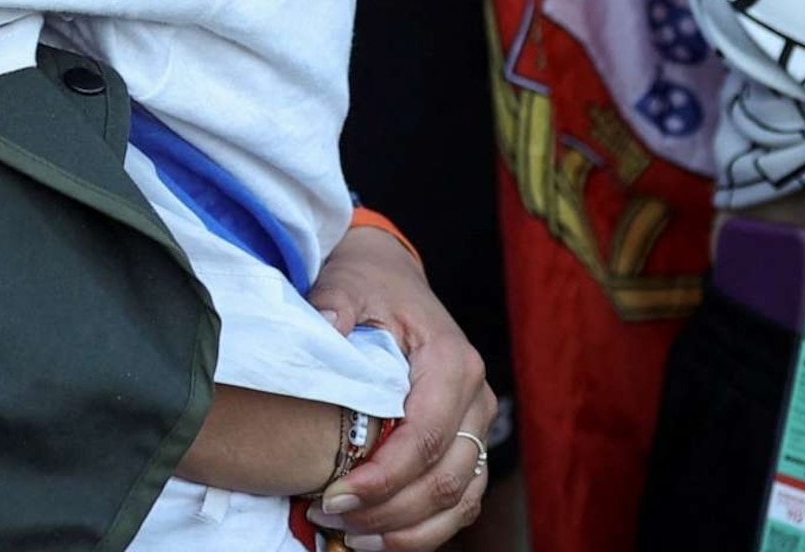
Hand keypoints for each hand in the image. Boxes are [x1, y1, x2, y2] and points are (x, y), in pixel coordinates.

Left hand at [303, 222, 500, 548]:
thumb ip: (335, 303)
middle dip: (387, 511)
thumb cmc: (369, 284)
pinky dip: (422, 529)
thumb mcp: (348, 283)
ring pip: (458, 502)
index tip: (334, 495)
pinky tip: (375, 536)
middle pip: (444, 480)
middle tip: (327, 515)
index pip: (425, 437)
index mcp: (452, 362)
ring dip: (405, 531)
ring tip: (348, 537)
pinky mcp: (467, 445)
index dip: (382, 477)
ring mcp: (478, 427)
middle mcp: (476, 399)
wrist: (391, 278)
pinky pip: (458, 502)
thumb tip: (326, 325)